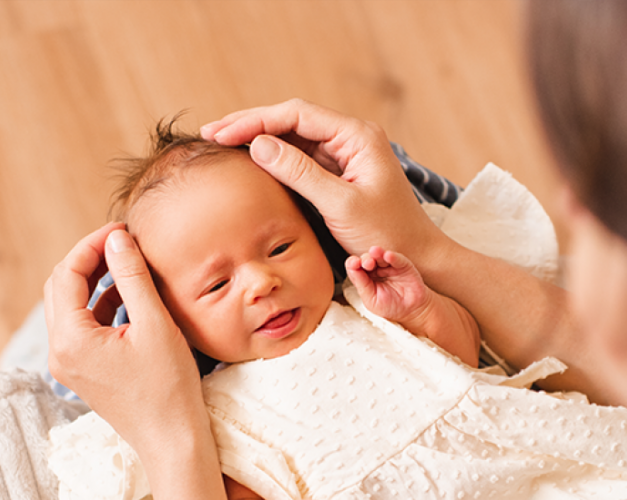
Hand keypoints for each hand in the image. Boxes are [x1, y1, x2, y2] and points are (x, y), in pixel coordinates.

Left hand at [43, 223, 207, 458]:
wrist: (172, 440)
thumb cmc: (169, 387)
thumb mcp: (155, 324)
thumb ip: (132, 276)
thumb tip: (117, 238)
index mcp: (70, 340)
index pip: (67, 274)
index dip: (92, 245)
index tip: (122, 230)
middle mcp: (59, 353)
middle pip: (60, 287)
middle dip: (88, 260)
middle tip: (122, 244)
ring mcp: (68, 365)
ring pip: (68, 307)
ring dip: (93, 283)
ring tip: (127, 266)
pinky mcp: (82, 372)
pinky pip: (80, 328)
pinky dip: (98, 307)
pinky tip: (127, 300)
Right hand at [201, 99, 445, 263]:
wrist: (416, 258)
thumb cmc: (387, 234)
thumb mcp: (340, 204)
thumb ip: (300, 173)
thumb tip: (258, 145)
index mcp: (356, 136)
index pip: (296, 115)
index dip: (255, 121)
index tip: (222, 133)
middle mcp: (350, 137)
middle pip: (291, 120)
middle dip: (250, 124)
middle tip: (210, 132)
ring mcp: (344, 154)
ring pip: (292, 138)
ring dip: (257, 139)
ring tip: (220, 142)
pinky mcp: (338, 173)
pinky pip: (299, 158)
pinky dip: (272, 158)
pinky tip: (248, 161)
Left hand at [345, 246, 432, 324]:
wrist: (411, 311)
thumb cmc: (390, 306)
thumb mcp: (371, 299)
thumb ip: (361, 284)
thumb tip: (352, 268)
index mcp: (365, 278)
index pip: (356, 267)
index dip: (353, 263)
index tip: (353, 263)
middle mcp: (376, 269)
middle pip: (367, 258)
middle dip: (365, 259)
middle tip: (367, 263)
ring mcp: (390, 266)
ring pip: (381, 255)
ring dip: (377, 253)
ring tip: (374, 252)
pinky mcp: (403, 265)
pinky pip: (398, 259)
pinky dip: (393, 256)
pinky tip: (388, 256)